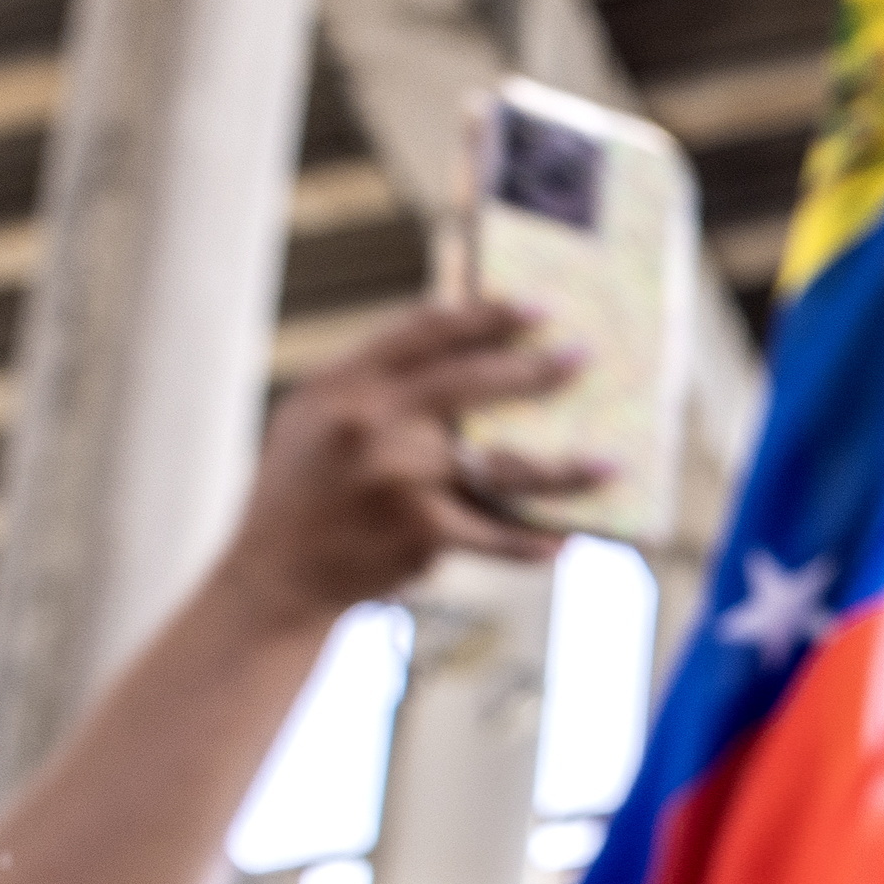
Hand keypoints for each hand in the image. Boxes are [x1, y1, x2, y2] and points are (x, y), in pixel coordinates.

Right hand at [216, 299, 601, 623]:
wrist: (274, 575)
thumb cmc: (303, 488)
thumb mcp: (313, 417)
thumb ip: (372, 380)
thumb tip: (455, 339)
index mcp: (344, 385)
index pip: (424, 331)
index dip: (485, 314)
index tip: (537, 307)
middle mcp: (371, 424)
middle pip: (472, 383)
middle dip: (536, 369)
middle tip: (585, 357)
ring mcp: (399, 479)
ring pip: (502, 465)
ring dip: (564, 468)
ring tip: (609, 464)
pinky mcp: (420, 532)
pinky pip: (493, 534)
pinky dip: (529, 543)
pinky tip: (563, 541)